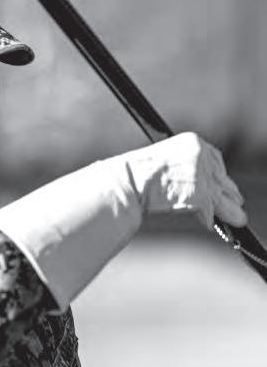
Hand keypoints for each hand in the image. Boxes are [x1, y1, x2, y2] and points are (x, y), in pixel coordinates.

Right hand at [120, 132, 246, 230]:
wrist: (128, 182)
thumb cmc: (138, 173)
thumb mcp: (166, 160)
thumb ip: (187, 168)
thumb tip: (205, 184)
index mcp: (193, 142)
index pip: (215, 159)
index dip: (218, 175)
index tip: (220, 183)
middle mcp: (202, 156)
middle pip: (221, 178)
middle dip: (226, 192)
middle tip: (235, 201)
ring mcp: (203, 176)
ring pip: (221, 197)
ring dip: (228, 210)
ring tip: (237, 218)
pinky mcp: (201, 195)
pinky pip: (209, 212)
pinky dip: (206, 220)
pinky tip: (206, 224)